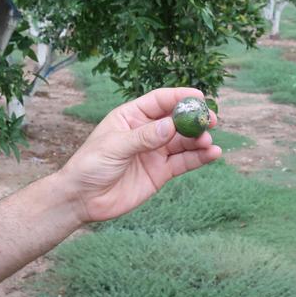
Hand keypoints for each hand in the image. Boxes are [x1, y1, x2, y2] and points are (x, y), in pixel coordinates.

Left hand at [57, 87, 222, 223]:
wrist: (82, 199)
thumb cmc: (90, 166)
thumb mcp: (114, 147)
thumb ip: (144, 138)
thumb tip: (171, 126)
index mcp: (131, 117)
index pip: (160, 101)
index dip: (180, 97)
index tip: (199, 97)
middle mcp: (147, 132)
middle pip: (177, 121)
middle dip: (195, 119)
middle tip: (211, 120)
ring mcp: (155, 152)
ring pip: (184, 141)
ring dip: (199, 139)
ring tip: (208, 142)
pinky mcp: (161, 172)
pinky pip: (184, 162)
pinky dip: (200, 158)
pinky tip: (213, 154)